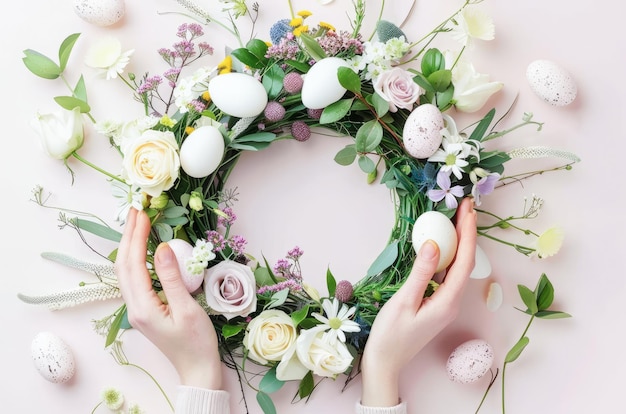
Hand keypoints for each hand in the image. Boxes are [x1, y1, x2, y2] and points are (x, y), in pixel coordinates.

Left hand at [115, 208, 222, 389]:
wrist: (197, 368)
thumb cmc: (196, 342)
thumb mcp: (187, 308)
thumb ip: (173, 277)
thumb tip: (164, 248)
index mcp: (142, 307)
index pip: (134, 264)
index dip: (136, 237)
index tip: (142, 214)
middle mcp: (134, 307)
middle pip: (123, 265)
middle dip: (128, 236)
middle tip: (137, 211)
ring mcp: (138, 309)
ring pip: (127, 271)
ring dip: (131, 246)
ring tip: (138, 223)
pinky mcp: (146, 309)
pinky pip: (135, 278)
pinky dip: (137, 258)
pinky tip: (145, 248)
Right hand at [360, 197, 476, 406]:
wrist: (384, 362)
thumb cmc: (391, 336)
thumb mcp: (404, 301)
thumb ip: (421, 273)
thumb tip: (435, 244)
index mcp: (447, 301)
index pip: (464, 261)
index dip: (468, 234)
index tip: (468, 210)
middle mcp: (451, 301)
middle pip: (464, 261)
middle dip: (466, 232)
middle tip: (464, 205)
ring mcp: (443, 302)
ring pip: (455, 266)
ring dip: (457, 241)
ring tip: (455, 217)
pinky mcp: (434, 302)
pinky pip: (444, 273)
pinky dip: (445, 255)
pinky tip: (440, 243)